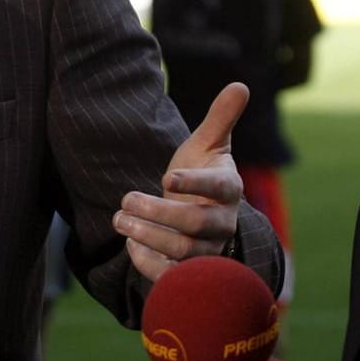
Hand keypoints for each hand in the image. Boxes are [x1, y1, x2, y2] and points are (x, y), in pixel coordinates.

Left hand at [117, 83, 247, 278]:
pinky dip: (147, 263)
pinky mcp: (189, 270)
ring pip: (182, 252)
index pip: (220, 189)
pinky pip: (171, 275)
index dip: (195, 184)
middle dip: (157, 212)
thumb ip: (221, 118)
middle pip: (194, 225)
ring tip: (119, 219)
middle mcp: (223, 223)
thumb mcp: (208, 145)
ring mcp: (207, 250)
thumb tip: (240, 85)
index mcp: (229, 189)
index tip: (166, 176)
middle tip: (126, 199)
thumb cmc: (200, 174)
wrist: (197, 214)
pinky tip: (130, 244)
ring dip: (147, 235)